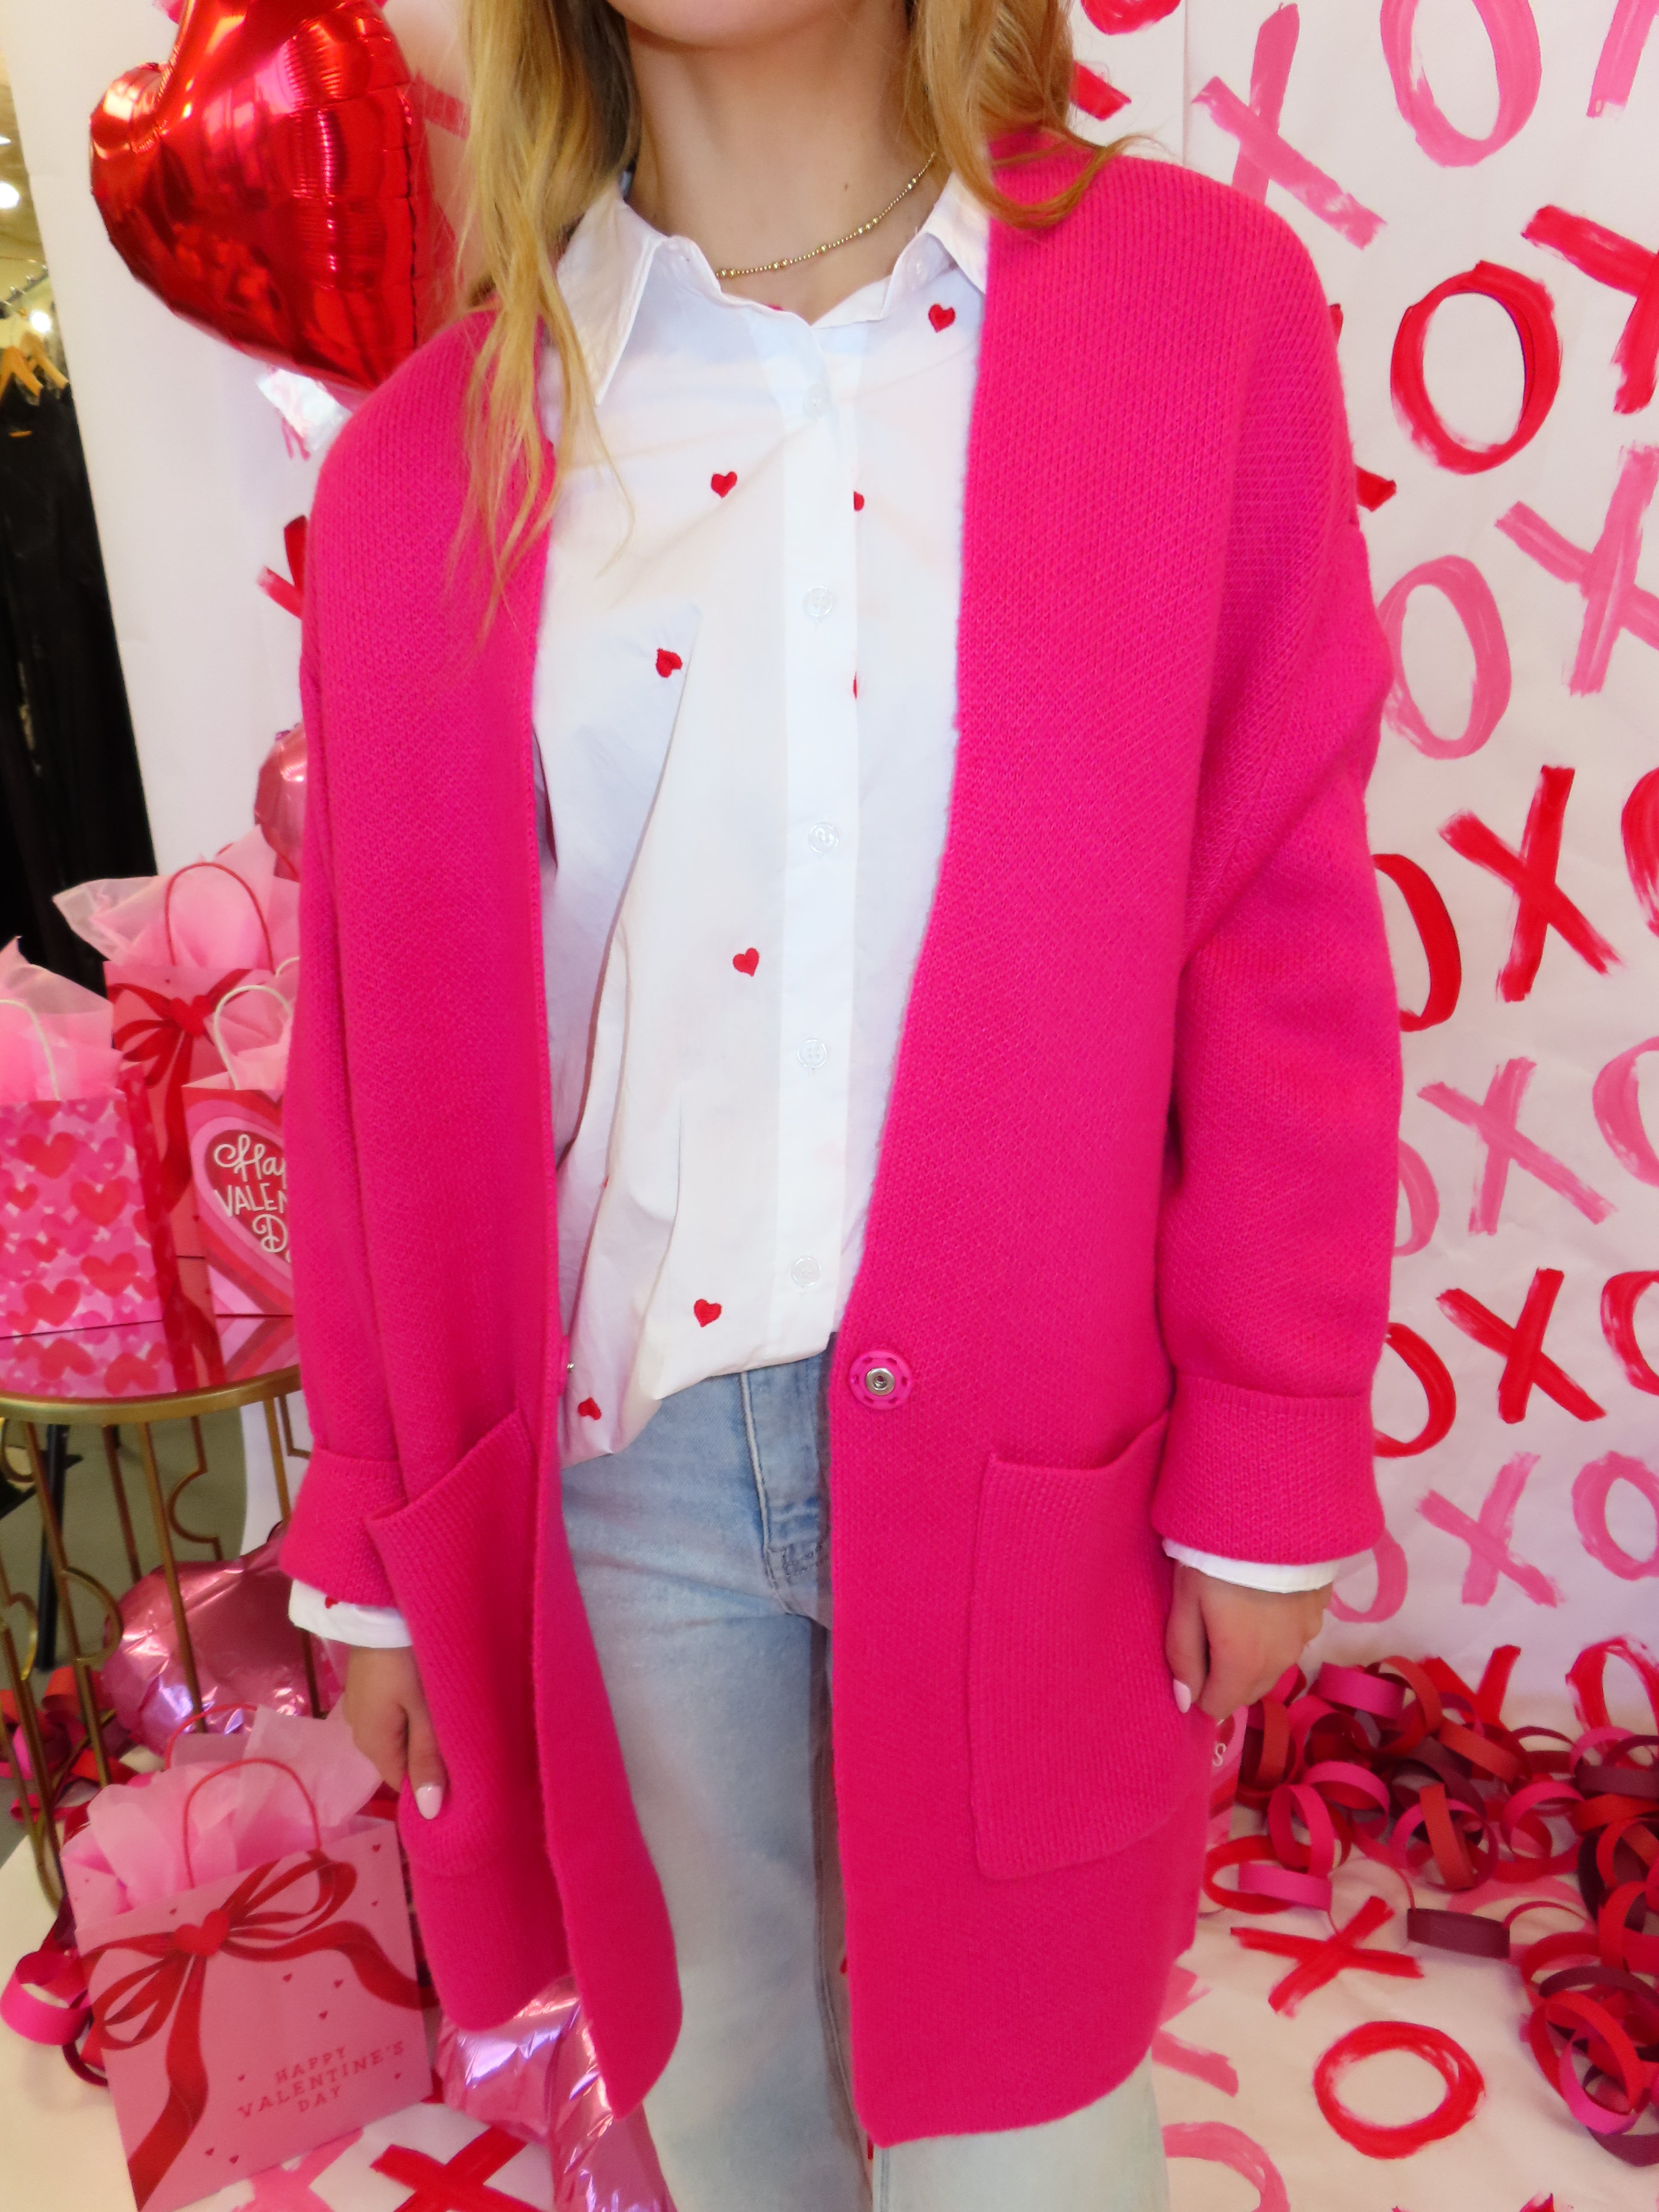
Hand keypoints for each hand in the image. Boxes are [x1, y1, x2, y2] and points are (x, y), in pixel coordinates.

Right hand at [341, 1645, 447, 1817]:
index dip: (430, 1784)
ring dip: (421, 1732)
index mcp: (372, 1744)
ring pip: (398, 1735)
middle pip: (399, 1759)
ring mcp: (362, 1708)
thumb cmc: (407, 1661)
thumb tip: (429, 1814)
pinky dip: (412, 1712)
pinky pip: (393, 1714)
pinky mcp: (368, 1687)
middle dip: (428, 1757)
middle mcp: (360, 1732)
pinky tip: (431, 1698)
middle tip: (463, 1739)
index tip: (462, 1772)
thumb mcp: (424, 1711)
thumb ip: (428, 1759)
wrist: (379, 1609)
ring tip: (451, 1717)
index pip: (401, 1783)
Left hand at [1164, 1565, 1330, 1721]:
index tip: (1191, 1656)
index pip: (1218, 1706)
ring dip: (1253, 1655)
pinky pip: (1293, 1638)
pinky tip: (1265, 1598)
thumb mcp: (1185, 1602)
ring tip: (1237, 1612)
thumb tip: (1186, 1702)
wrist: (1272, 1512)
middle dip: (1226, 1676)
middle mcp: (1281, 1661)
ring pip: (1273, 1666)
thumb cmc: (1215, 1558)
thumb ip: (1182, 1655)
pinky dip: (1276, 1631)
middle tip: (1209, 1631)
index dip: (1199, 1689)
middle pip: (1248, 1690)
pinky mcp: (1321, 1613)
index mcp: (1244, 1665)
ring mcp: (1306, 1638)